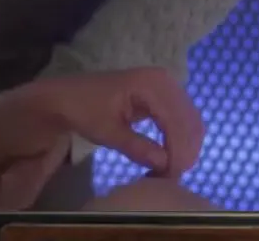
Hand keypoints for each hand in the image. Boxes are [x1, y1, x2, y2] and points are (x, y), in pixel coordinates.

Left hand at [46, 67, 203, 176]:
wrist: (68, 97)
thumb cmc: (84, 110)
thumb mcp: (107, 132)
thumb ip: (137, 147)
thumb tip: (165, 165)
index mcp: (150, 84)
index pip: (176, 121)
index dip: (178, 151)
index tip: (170, 176)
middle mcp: (165, 81)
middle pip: (189, 122)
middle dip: (184, 152)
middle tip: (170, 177)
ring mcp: (166, 87)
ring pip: (190, 122)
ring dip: (184, 148)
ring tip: (169, 171)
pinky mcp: (164, 96)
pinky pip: (182, 120)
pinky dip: (179, 140)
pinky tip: (169, 158)